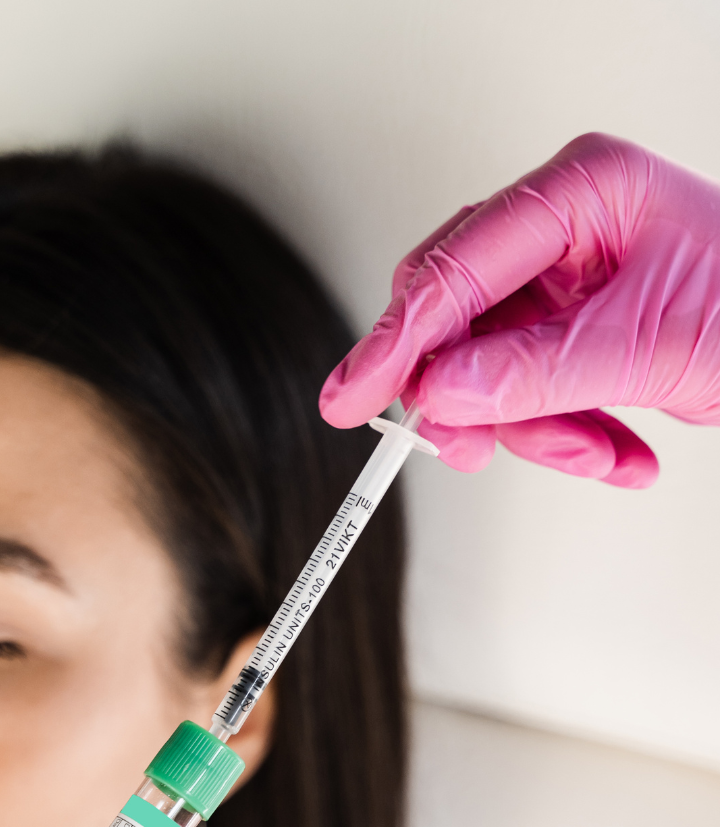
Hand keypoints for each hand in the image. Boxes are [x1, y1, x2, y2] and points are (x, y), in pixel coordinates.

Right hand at [320, 132, 719, 486]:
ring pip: (491, 369)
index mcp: (583, 193)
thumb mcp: (651, 347)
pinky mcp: (575, 329)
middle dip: (473, 396)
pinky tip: (617, 454)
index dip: (399, 339)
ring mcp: (568, 280)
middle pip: (460, 318)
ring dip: (537, 431)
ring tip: (599, 454)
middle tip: (470, 448)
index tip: (354, 395)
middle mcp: (565, 228)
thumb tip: (441, 390)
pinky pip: (531, 392)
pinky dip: (567, 437)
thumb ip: (537, 369)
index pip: (459, 266)